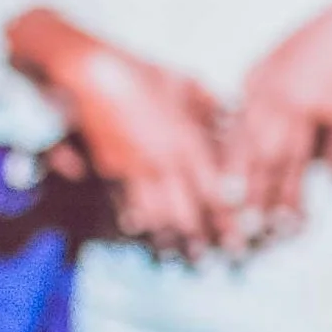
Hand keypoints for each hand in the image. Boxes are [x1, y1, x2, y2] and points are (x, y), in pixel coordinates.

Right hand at [52, 38, 228, 255]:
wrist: (89, 70)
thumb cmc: (139, 71)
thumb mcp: (183, 83)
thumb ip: (208, 105)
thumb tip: (230, 116)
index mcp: (187, 142)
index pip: (215, 190)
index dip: (228, 218)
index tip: (242, 236)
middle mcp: (164, 162)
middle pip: (188, 212)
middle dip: (204, 240)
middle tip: (217, 260)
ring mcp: (135, 169)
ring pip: (158, 216)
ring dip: (172, 241)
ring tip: (184, 258)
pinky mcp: (110, 170)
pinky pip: (126, 204)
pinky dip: (137, 224)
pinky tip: (144, 237)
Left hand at [228, 0, 331, 227]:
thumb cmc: (329, 43)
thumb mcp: (292, 64)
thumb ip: (274, 94)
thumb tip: (261, 131)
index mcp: (256, 80)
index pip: (236, 134)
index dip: (232, 171)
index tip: (228, 201)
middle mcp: (270, 92)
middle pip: (254, 153)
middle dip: (251, 194)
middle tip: (248, 226)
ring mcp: (298, 99)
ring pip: (287, 156)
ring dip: (287, 193)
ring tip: (288, 221)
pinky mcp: (329, 103)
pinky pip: (330, 142)